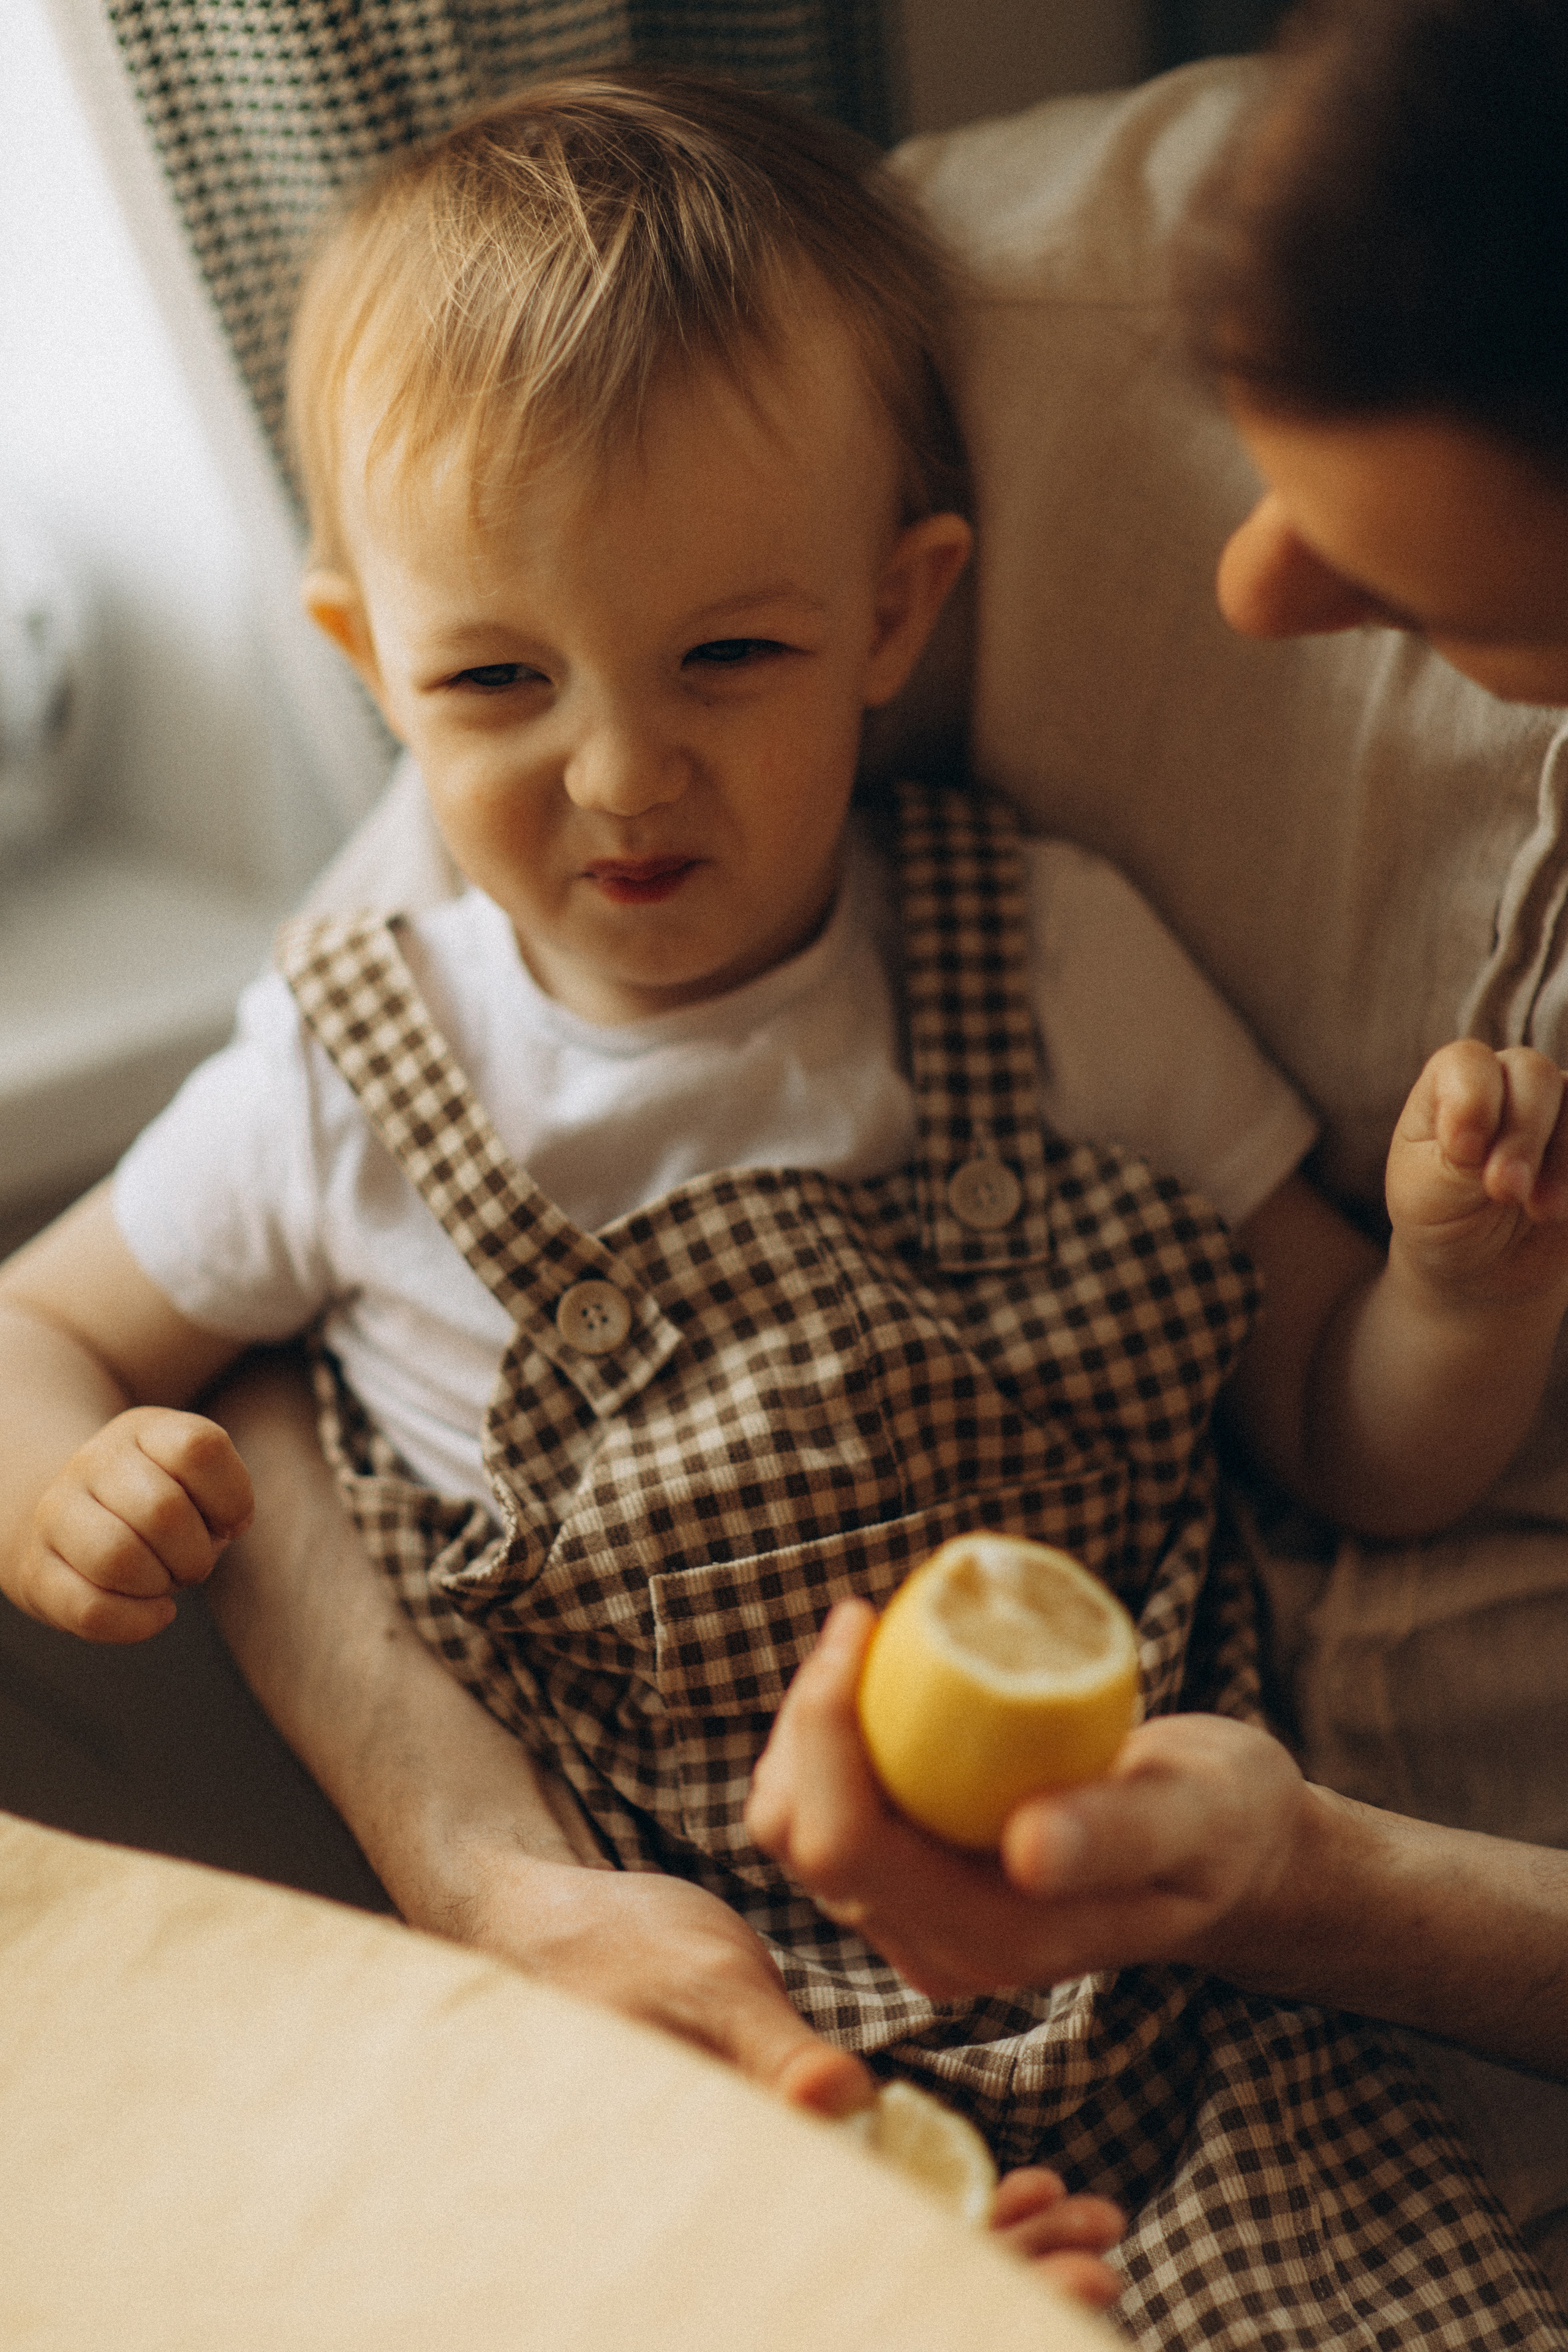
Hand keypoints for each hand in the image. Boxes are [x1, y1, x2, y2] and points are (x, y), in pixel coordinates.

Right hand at [9, 1405, 253, 1642]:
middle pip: (162, 1510)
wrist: (66, 1522)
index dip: (232, 1496)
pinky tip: (155, 1612)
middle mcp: (94, 1461)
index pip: (200, 1448)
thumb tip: (222, 1532)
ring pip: (119, 1558)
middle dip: (196, 1554)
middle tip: (193, 1562)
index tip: (228, 1521)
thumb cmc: (154, 1506)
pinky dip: (138, 1622)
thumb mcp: (192, 1482)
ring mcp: (55, 1513)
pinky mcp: (35, 1570)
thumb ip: (223, 1500)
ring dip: (161, 1584)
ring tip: (164, 1581)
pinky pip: (92, 1610)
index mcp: (145, 1430)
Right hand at [458, 1842, 1125, 2302]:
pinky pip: (876, 2200)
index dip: (976, 2265)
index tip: (1076, 2262)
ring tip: (1090, 2226)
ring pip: (893, 2241)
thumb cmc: (613, 1948)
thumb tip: (834, 2100)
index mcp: (724, 2168)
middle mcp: (747, 2193)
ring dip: (993, 2240)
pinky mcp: (785, 2144)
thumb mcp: (696, 1984)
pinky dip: (955, 2200)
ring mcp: (767, 2176)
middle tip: (1109, 2260)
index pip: (870, 2247)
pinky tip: (1029, 2188)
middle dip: (1005, 2269)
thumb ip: (765, 2049)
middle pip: (891, 2264)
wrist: (551, 1926)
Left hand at [747, 1600, 1308, 1999]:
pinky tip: (878, 1687)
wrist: (1230, 1855)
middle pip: (798, 1838)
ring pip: (796, 1828)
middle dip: (806, 1721)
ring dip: (809, 1733)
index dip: (823, 1729)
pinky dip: (832, 1746)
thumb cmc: (1223, 1823)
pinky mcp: (913, 1892)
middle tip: (859, 1621)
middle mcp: (939, 1947)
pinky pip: (826, 1815)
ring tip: (866, 1646)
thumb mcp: (1195, 1816)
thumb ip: (1120, 1835)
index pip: (845, 1845)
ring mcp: (918, 1926)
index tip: (862, 1619)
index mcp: (994, 1938)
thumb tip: (1031, 1851)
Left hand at [1386, 1039, 1567, 1302]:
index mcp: (1451, 1087)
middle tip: (1504, 1190)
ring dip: (1563, 1159)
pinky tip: (1562, 1212)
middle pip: (1534, 1074)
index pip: (1469, 1062)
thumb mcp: (1430, 1193)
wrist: (1481, 1272)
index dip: (1473, 1100)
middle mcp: (1507, 1087)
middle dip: (1523, 1134)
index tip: (1464, 1152)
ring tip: (1541, 1211)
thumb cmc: (1440, 1222)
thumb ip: (1459, 1156)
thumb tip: (1489, 1140)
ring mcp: (1557, 1112)